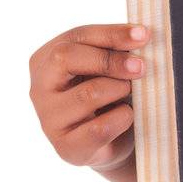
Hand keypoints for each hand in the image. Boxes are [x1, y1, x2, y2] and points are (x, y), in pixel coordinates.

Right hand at [29, 23, 148, 170]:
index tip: (144, 35)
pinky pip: (99, 128)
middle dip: (110, 60)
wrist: (114, 140)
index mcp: (46, 60)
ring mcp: (49, 120)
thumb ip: (115, 49)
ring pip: (87, 94)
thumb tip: (140, 35)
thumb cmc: (109, 94)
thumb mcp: (108, 66)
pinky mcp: (66, 147)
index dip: (112, 34)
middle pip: (66, 58)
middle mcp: (39, 88)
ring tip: (128, 93)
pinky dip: (122, 118)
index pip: (77, 36)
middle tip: (141, 67)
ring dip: (119, 89)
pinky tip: (126, 115)